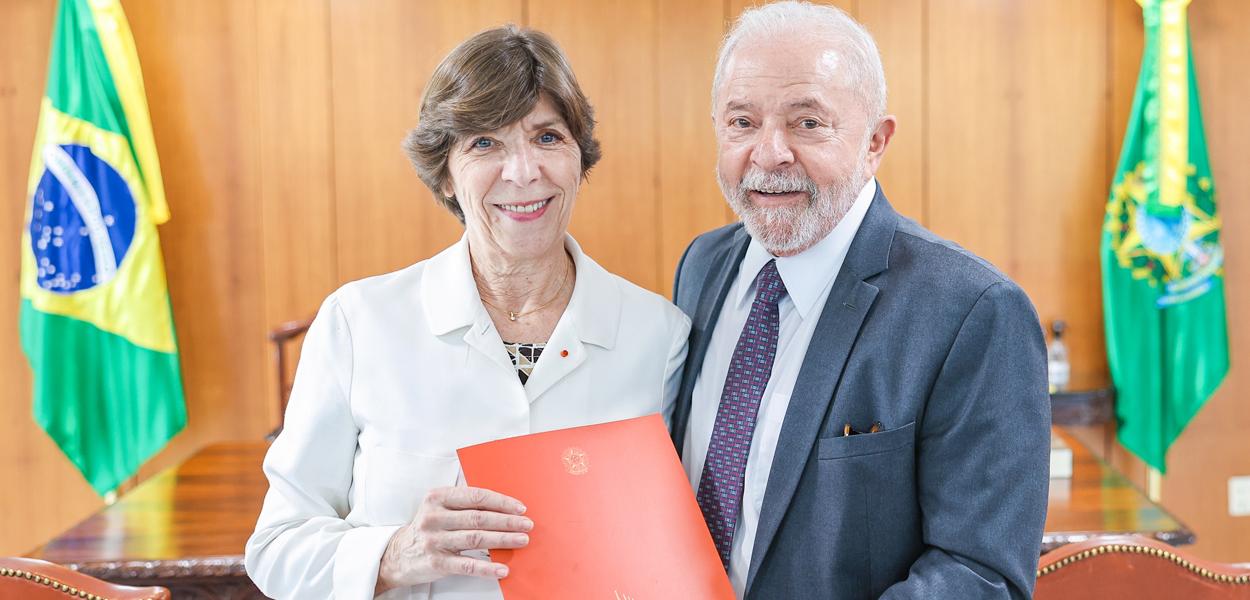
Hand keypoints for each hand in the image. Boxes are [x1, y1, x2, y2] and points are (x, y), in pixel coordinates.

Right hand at [375, 486, 531, 593]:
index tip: (519, 507)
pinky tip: (502, 568)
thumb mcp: (438, 506)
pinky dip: (487, 567)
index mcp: (437, 497)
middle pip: (479, 518)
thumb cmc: (427, 528)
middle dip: (507, 521)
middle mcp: (434, 517)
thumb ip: (464, 501)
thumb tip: (501, 501)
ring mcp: (434, 540)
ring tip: (521, 540)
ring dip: (503, 540)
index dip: (501, 502)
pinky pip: (467, 565)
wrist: (397, 555)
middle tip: (527, 524)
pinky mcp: (436, 562)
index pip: (475, 496)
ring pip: (476, 539)